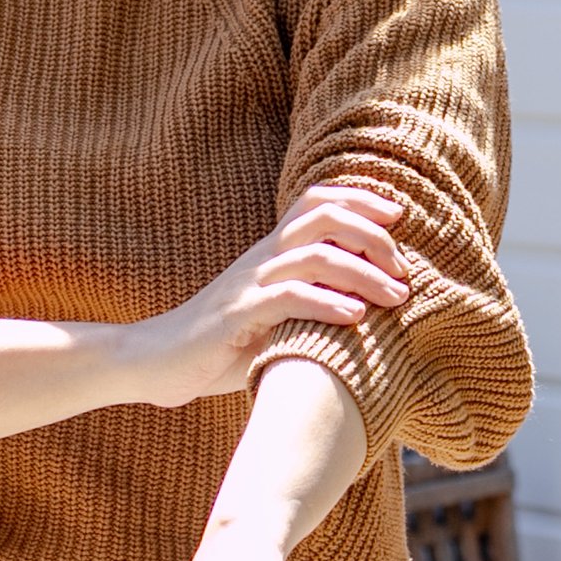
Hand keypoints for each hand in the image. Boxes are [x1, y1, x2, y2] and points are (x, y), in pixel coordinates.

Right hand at [128, 184, 407, 411]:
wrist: (156, 361)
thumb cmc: (223, 345)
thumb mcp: (273, 316)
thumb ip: (311, 302)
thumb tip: (369, 307)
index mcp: (271, 252)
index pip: (317, 202)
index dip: (360, 198)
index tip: (398, 217)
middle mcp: (262, 258)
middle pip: (324, 217)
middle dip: (373, 235)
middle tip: (404, 270)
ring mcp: (249, 284)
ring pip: (315, 256)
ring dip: (364, 273)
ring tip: (396, 297)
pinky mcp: (237, 316)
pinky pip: (288, 298)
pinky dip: (327, 303)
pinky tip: (355, 318)